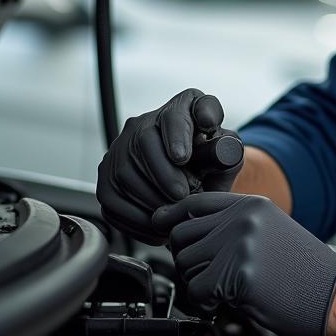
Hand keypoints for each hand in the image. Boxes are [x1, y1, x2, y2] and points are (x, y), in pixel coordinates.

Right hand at [97, 89, 242, 243]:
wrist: (198, 184)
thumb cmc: (214, 166)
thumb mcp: (228, 153)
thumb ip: (227, 144)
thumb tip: (213, 137)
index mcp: (180, 108)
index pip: (173, 115)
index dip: (175, 135)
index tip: (182, 158)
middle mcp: (142, 125)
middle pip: (143, 143)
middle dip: (163, 175)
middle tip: (183, 195)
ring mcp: (120, 152)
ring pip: (124, 173)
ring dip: (150, 198)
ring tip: (173, 212)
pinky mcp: (107, 181)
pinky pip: (112, 200)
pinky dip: (134, 218)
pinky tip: (157, 227)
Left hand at [152, 193, 335, 335]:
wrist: (333, 293)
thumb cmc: (305, 271)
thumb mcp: (271, 231)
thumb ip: (233, 226)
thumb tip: (188, 235)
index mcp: (252, 205)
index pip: (195, 202)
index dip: (173, 217)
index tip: (161, 225)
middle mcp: (243, 219)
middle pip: (181, 235)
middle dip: (187, 260)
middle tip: (208, 277)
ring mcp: (241, 245)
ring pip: (185, 264)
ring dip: (196, 283)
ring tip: (222, 292)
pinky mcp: (239, 274)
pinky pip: (196, 291)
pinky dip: (204, 304)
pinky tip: (224, 304)